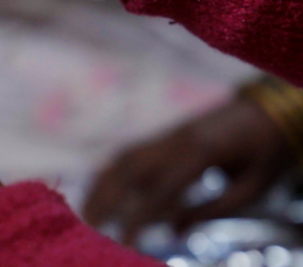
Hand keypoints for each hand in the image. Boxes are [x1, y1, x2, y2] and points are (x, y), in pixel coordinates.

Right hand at [83, 97, 292, 244]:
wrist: (268, 110)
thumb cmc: (265, 152)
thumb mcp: (253, 186)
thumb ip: (213, 209)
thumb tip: (175, 231)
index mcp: (201, 152)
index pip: (160, 190)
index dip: (139, 218)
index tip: (125, 243)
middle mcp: (175, 140)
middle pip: (130, 169)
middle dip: (106, 199)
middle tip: (89, 227)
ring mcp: (167, 135)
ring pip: (124, 159)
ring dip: (102, 185)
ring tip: (87, 213)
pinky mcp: (164, 136)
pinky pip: (130, 154)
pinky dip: (110, 173)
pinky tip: (100, 192)